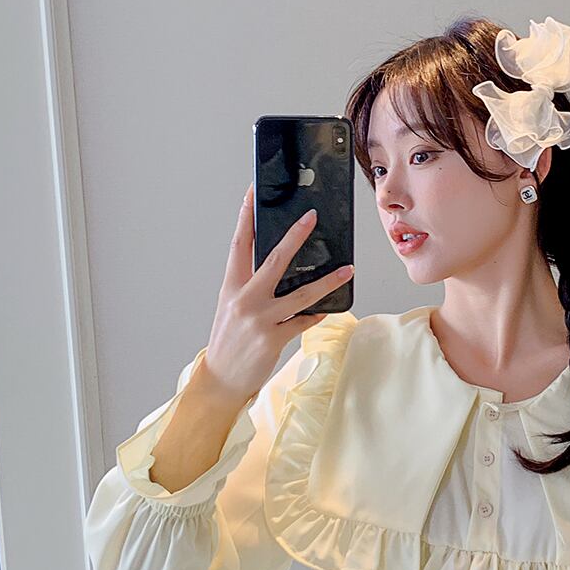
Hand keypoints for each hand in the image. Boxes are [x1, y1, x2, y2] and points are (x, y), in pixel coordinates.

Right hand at [201, 182, 354, 403]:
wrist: (221, 377)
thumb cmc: (229, 340)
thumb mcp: (232, 306)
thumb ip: (251, 286)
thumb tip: (278, 267)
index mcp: (231, 286)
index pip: (239, 243)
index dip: (246, 216)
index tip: (253, 191)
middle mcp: (245, 299)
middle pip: (274, 260)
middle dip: (295, 236)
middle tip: (312, 217)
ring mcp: (260, 319)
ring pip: (301, 294)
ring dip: (328, 281)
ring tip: (348, 270)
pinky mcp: (273, 339)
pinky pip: (303, 322)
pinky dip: (317, 314)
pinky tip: (328, 307)